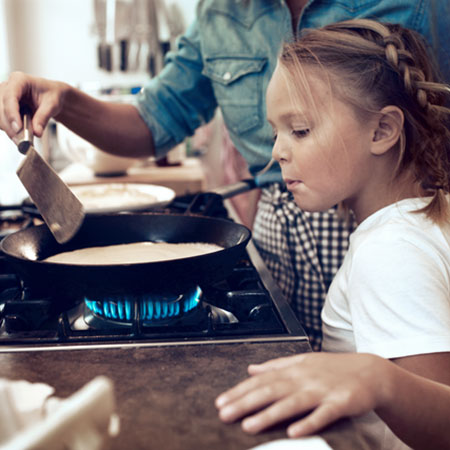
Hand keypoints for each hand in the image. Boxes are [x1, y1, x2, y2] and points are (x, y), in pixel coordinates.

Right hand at [0, 71, 68, 138]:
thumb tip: (37, 132)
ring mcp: (3, 97)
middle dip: (9, 126)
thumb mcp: (53, 105)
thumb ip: (43, 117)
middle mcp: (7, 87)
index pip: (10, 96)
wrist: (51, 96)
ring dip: (8, 130)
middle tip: (21, 141)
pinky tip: (18, 137)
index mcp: (19, 80)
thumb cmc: (52, 95)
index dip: (12, 113)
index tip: (17, 128)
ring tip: (21, 141)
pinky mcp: (3, 108)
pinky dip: (9, 130)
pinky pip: (1, 120)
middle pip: (1, 107)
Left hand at [215, 352, 388, 437]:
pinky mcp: (340, 403)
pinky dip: (308, 423)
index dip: (240, 391)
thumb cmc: (332, 368)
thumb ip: (276, 365)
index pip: (261, 380)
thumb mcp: (302, 361)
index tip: (221, 402)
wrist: (370, 371)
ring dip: (269, 414)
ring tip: (248, 426)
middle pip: (270, 390)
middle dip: (245, 402)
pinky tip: (293, 433)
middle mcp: (304, 378)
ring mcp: (321, 390)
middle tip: (223, 414)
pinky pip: (323, 415)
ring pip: (291, 402)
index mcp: (293, 369)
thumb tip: (251, 368)